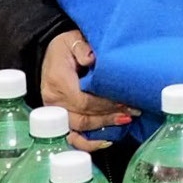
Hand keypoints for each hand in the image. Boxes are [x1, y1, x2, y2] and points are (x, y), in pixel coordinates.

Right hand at [41, 29, 133, 148]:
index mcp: (57, 81)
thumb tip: (92, 59)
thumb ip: (82, 49)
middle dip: (109, 116)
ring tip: (125, 120)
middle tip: (132, 111)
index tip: (125, 100)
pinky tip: (106, 141)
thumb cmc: (65, 46)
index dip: (105, 104)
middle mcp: (54, 100)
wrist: (50, 52)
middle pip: (83, 117)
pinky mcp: (58, 118)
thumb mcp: (72, 40)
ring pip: (79, 128)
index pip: (83, 100)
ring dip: (103, 126)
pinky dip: (87, 142)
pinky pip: (71, 136)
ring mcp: (55, 111)